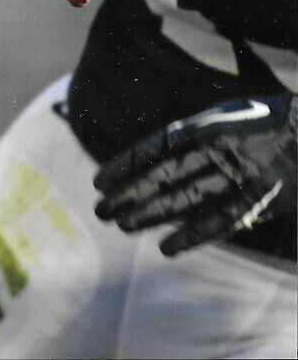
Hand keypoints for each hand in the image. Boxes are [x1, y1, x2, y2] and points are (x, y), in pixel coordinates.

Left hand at [94, 93, 295, 255]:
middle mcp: (216, 150)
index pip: (152, 148)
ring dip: (151, 215)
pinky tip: (167, 247)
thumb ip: (190, 131)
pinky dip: (192, 236)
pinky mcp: (259, 200)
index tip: (99, 181)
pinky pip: (220, 222)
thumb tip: (155, 151)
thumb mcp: (223, 114)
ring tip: (122, 226)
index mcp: (203, 126)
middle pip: (162, 176)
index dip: (124, 166)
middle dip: (128, 194)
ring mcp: (238, 176)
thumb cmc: (263, 122)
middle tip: (100, 210)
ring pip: (185, 200)